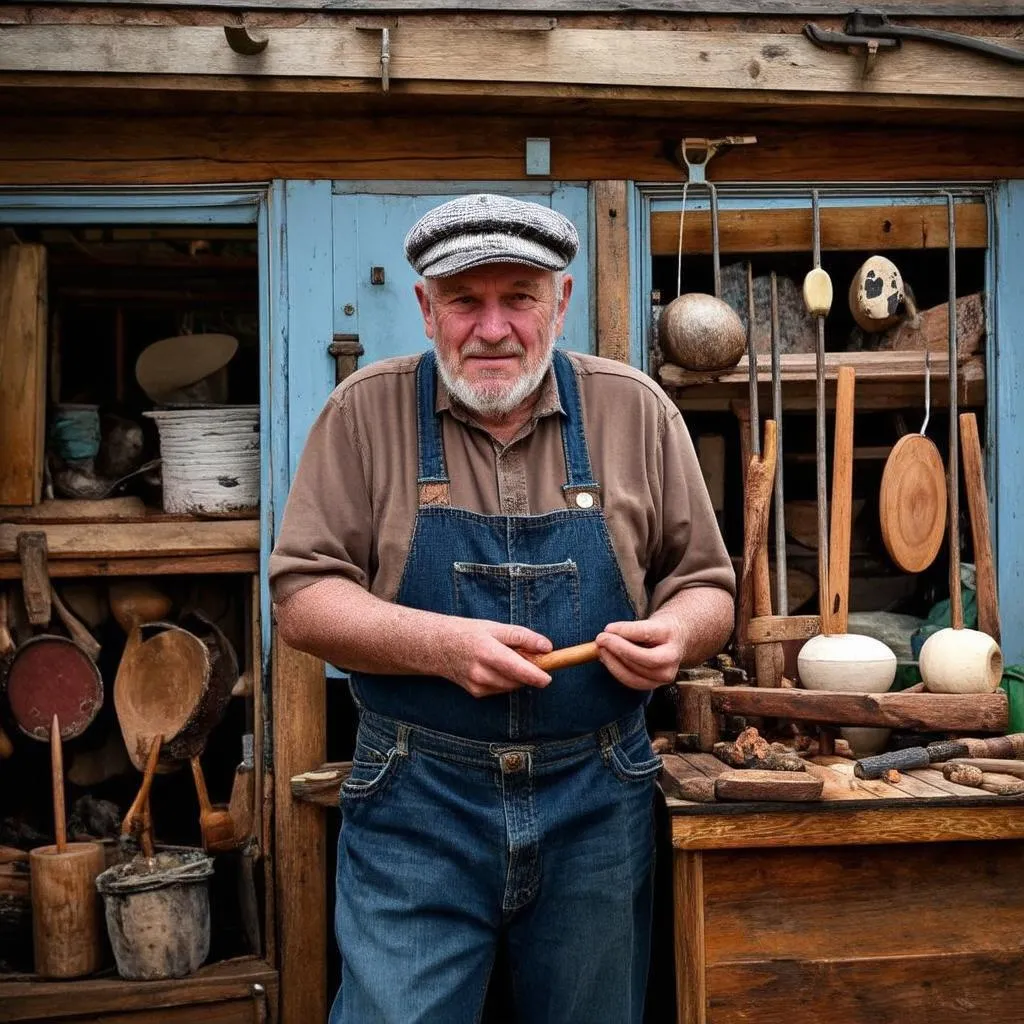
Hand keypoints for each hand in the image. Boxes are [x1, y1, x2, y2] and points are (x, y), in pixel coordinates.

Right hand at [438, 618, 552, 698]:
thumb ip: (522, 637)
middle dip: (529, 671)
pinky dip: (506, 679)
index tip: (549, 677)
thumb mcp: (495, 627)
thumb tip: (547, 647)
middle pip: (517, 679)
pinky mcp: (477, 693)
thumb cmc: (468, 633)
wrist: (437, 647)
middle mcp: (481, 672)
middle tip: (527, 654)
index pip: (517, 668)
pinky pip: (502, 688)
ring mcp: (478, 685)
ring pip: (511, 686)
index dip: (536, 675)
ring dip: (518, 676)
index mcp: (487, 651)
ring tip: (507, 657)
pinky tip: (496, 667)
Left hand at [595, 616, 684, 690]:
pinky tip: (607, 660)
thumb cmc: (657, 628)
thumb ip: (630, 629)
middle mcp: (672, 656)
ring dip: (613, 662)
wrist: (675, 640)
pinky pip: (632, 681)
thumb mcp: (648, 621)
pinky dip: (617, 671)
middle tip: (600, 639)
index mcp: (670, 633)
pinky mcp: (656, 684)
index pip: (646, 633)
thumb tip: (608, 634)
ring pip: (635, 674)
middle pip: (643, 658)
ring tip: (601, 650)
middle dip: (618, 649)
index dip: (624, 631)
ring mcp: (666, 674)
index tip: (607, 628)